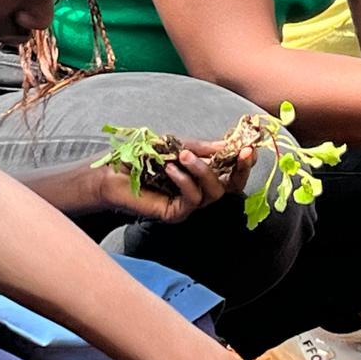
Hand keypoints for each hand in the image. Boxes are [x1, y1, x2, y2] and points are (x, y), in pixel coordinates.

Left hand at [98, 141, 254, 223]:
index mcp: (202, 172)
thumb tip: (229, 145)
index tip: (250, 146)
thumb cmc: (140, 156)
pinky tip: (170, 169)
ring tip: (183, 155)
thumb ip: (202, 147)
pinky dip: (185, 181)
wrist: (110, 172)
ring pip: (214, 193)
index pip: (232, 170)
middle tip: (242, 153)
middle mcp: (199, 190)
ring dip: (203, 170)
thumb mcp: (176, 145)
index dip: (244, 160)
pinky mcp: (175, 214)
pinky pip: (192, 200)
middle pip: (232, 186)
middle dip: (240, 169)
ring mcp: (188, 204)